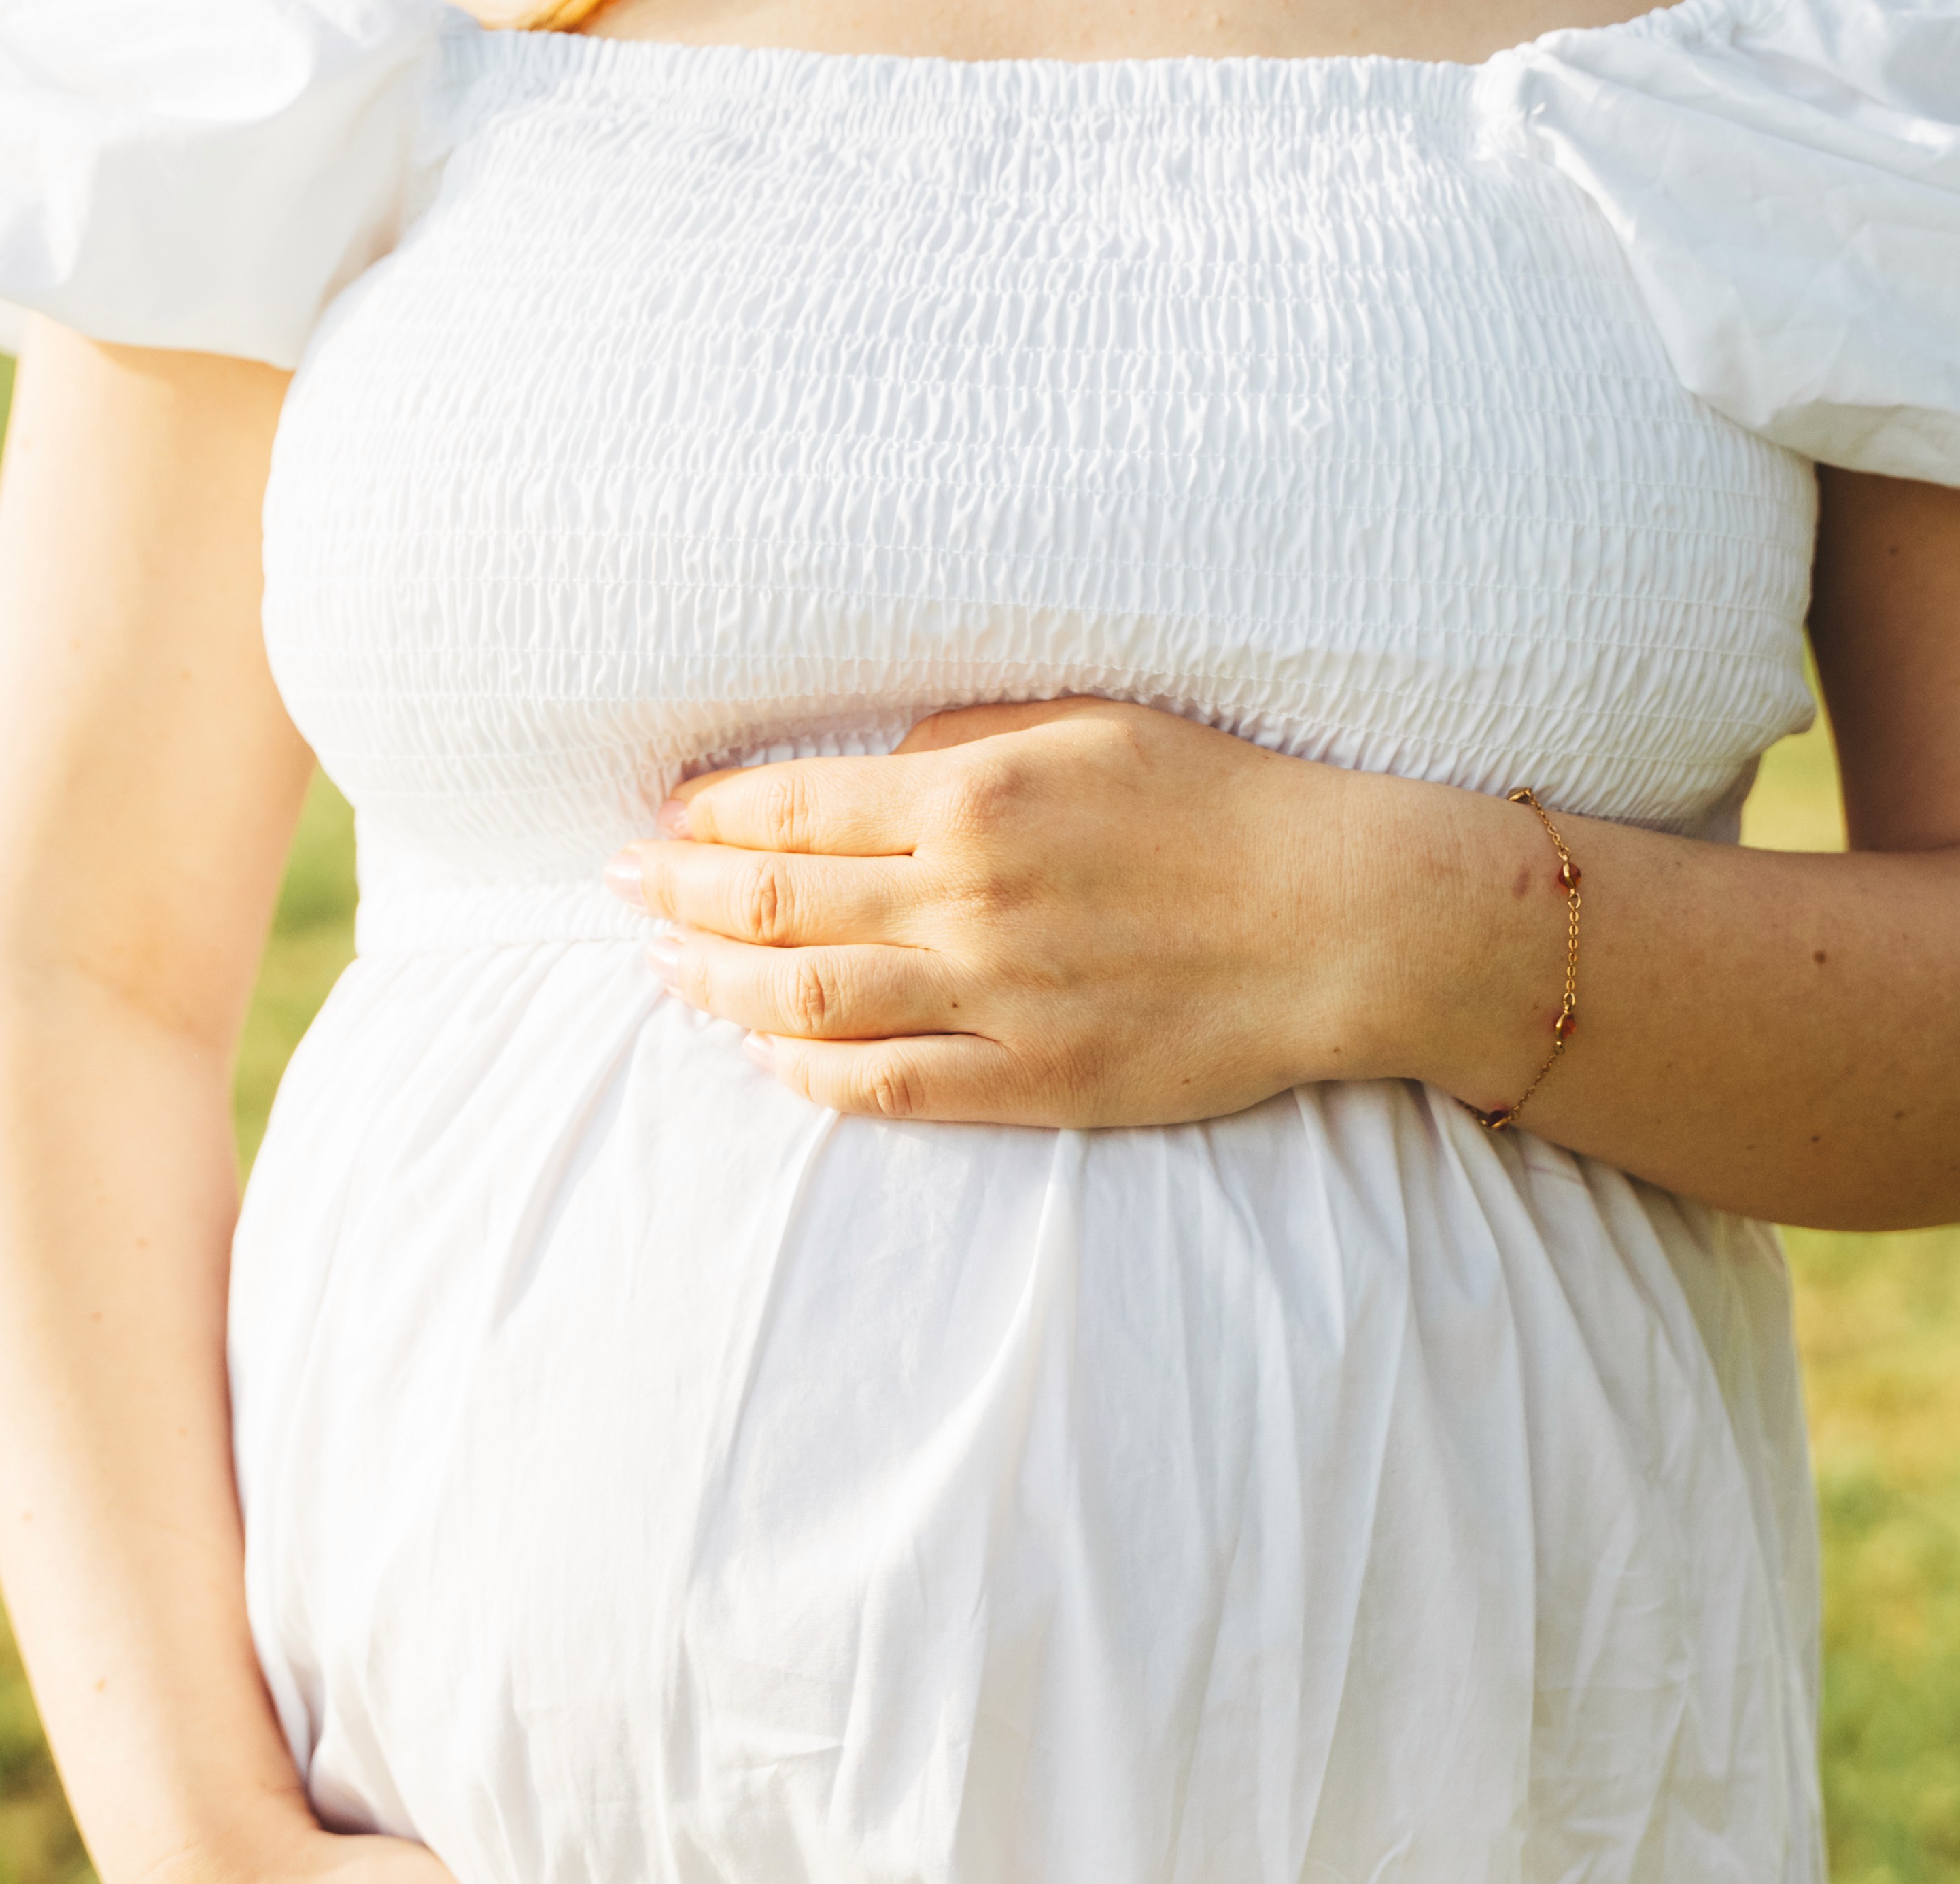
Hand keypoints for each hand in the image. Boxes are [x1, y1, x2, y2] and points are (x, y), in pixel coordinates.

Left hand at [609, 698, 1435, 1128]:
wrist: (1340, 918)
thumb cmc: (1218, 801)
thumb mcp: (1085, 723)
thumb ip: (961, 745)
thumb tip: (860, 771)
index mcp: (976, 797)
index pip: (789, 806)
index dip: (703, 813)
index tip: (658, 814)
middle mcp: (968, 901)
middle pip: (770, 903)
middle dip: (674, 892)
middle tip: (618, 886)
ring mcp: (997, 999)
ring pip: (805, 1001)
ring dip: (713, 984)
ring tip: (660, 965)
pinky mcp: (1034, 1077)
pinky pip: (886, 1084)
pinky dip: (804, 1070)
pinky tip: (762, 1051)